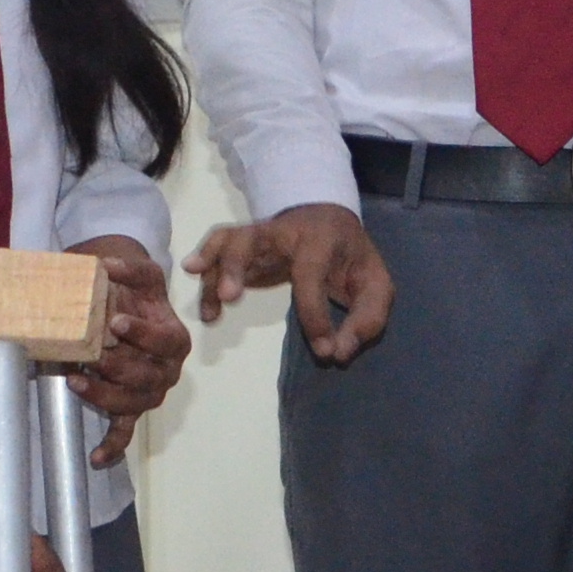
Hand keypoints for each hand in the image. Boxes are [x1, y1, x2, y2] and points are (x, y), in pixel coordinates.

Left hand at [72, 236, 192, 465]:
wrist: (130, 310)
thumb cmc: (139, 295)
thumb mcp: (142, 274)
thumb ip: (129, 268)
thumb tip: (106, 265)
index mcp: (175, 339)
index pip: (165, 340)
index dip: (141, 333)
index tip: (115, 321)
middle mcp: (167, 371)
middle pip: (148, 377)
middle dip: (118, 368)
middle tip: (92, 355)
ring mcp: (149, 393)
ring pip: (133, 404)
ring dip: (105, 397)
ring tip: (76, 383)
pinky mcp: (132, 409)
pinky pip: (125, 431)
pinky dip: (112, 446)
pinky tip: (96, 458)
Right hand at [186, 201, 392, 364]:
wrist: (328, 218)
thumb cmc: (351, 258)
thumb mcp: (375, 285)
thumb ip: (367, 319)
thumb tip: (338, 353)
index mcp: (321, 240)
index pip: (311, 276)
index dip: (315, 315)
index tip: (325, 350)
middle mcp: (283, 233)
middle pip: (252, 239)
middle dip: (236, 266)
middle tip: (229, 298)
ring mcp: (260, 237)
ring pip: (228, 242)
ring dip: (214, 271)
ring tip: (210, 310)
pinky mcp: (245, 247)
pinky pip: (217, 248)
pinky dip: (204, 263)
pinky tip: (197, 290)